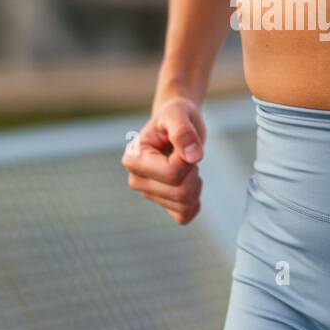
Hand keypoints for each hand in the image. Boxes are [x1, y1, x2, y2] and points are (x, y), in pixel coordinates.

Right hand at [121, 97, 205, 224]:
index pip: (171, 173)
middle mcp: (136, 180)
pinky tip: (191, 182)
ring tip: (187, 164)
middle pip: (179, 192)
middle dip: (193, 172)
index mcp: (133, 159)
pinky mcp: (162, 203)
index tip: (184, 143)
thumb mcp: (179, 113)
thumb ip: (183, 132)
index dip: (187, 159)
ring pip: (184, 204)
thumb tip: (193, 156)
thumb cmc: (174, 115)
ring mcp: (149, 194)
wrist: (176, 122)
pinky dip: (194, 201)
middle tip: (187, 153)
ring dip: (195, 184)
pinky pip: (184, 216)